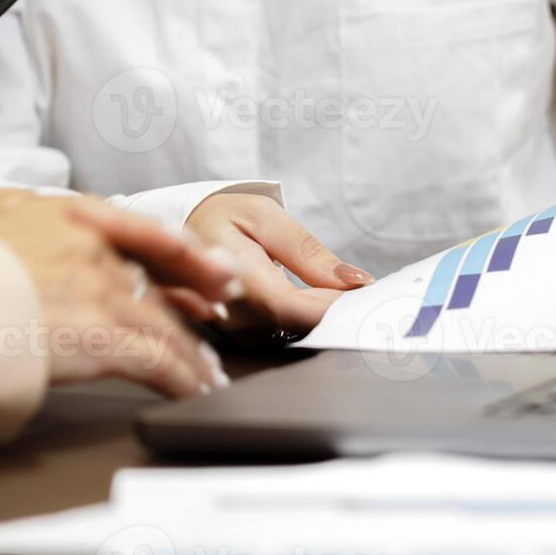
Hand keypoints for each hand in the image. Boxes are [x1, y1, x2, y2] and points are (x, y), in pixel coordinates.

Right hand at [0, 190, 239, 397]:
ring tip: (204, 370)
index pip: (126, 224)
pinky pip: (158, 360)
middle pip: (153, 269)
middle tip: (216, 305)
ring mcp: (98, 288)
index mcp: (51, 211)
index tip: (188, 255)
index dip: (163, 243)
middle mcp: (84, 242)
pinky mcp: (103, 337)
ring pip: (161, 319)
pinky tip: (193, 389)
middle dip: (191, 290)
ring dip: (189, 349)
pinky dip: (183, 377)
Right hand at [183, 193, 371, 335]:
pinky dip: (310, 321)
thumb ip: (307, 251)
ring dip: (325, 318)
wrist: (188, 233)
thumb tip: (355, 281)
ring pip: (293, 336)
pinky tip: (323, 304)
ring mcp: (233, 330)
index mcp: (229, 273)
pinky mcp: (241, 338)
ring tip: (346, 297)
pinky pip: (284, 336)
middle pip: (294, 328)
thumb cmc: (225, 217)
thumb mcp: (265, 217)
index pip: (287, 307)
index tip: (365, 298)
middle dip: (336, 313)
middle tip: (367, 297)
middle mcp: (228, 312)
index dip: (330, 308)